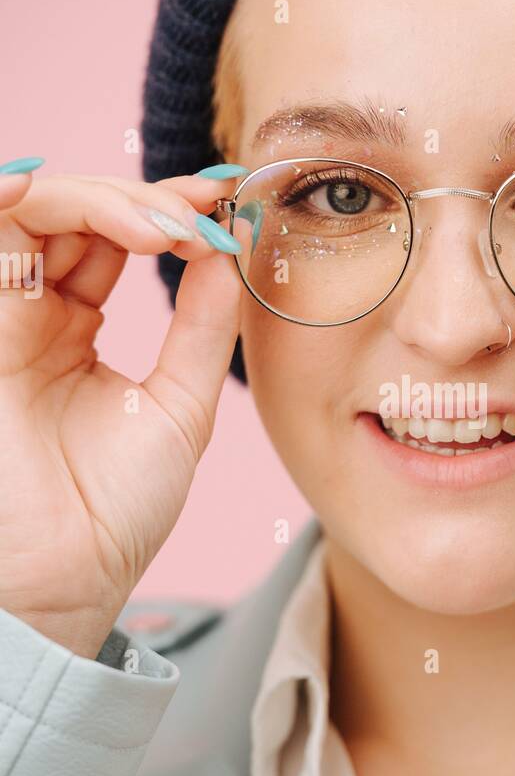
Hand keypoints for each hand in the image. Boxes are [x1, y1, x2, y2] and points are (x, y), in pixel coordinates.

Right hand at [0, 163, 242, 656]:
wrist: (67, 576)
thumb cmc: (117, 510)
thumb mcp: (182, 403)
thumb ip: (204, 324)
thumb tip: (231, 247)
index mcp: (77, 331)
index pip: (116, 238)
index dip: (169, 211)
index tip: (224, 204)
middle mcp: (34, 314)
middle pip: (78, 213)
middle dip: (144, 201)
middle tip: (198, 220)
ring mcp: (2, 316)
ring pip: (35, 212)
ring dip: (101, 200)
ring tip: (162, 228)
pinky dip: (29, 200)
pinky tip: (88, 206)